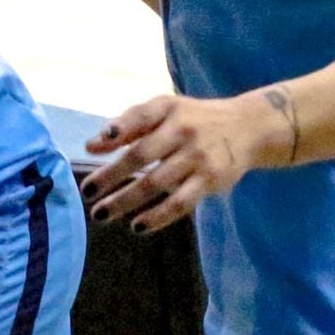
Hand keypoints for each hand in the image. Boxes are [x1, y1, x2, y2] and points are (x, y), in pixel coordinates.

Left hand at [84, 90, 278, 232]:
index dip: (117, 130)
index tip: (91, 148)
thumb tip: (91, 147)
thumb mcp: (166, 111)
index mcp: (169, 109)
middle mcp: (183, 130)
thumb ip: (129, 126)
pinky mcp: (210, 179)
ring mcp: (198, 156)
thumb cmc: (195, 120)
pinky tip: (137, 226)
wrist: (248, 127)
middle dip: (112, 175)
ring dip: (127, 200)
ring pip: (156, 183)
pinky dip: (158, 216)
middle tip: (87, 192)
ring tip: (101, 214)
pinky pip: (181, 202)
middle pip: (142, 155)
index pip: (140, 117)